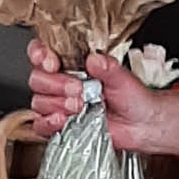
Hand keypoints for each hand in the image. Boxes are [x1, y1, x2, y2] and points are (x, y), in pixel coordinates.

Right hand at [26, 40, 178, 155]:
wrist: (141, 124)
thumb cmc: (132, 97)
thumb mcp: (123, 78)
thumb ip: (108, 67)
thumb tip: (94, 59)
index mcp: (73, 64)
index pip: (43, 53)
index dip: (40, 55)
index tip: (53, 62)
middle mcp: (62, 82)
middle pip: (37, 78)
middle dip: (56, 84)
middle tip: (78, 89)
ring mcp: (59, 104)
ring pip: (38, 101)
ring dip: (57, 104)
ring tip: (80, 107)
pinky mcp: (60, 125)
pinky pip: (40, 125)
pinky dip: (48, 123)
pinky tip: (63, 120)